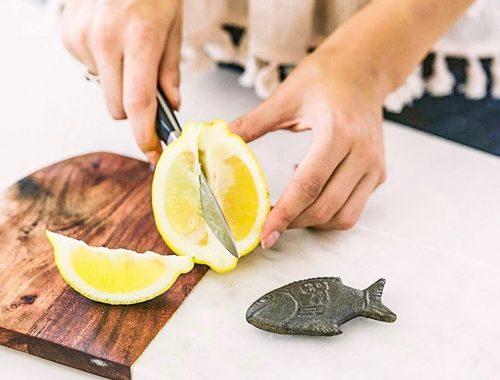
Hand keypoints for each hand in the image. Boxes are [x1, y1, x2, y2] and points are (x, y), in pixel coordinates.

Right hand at [60, 0, 181, 163]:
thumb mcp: (173, 28)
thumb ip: (170, 71)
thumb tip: (171, 105)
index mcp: (140, 39)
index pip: (139, 103)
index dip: (146, 135)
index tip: (152, 152)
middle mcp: (106, 40)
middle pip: (118, 107)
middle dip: (134, 108)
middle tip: (146, 88)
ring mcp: (83, 38)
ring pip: (104, 91)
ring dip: (118, 83)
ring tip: (127, 50)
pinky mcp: (68, 36)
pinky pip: (89, 71)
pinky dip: (103, 66)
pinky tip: (110, 41)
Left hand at [230, 44, 388, 248]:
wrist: (363, 68)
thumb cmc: (325, 78)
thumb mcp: (284, 97)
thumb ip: (251, 124)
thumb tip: (220, 141)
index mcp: (338, 132)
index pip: (308, 186)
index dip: (284, 214)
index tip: (265, 235)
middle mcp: (362, 154)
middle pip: (325, 208)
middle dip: (293, 222)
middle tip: (268, 223)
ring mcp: (374, 166)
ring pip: (343, 217)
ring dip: (312, 222)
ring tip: (291, 204)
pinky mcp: (378, 173)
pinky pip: (353, 208)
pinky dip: (329, 211)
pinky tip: (313, 189)